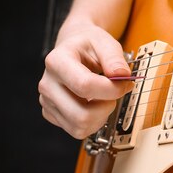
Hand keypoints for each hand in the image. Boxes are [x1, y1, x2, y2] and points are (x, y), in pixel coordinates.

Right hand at [38, 20, 132, 138]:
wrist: (73, 49)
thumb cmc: (88, 46)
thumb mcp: (104, 41)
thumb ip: (114, 57)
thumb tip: (122, 74)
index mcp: (57, 61)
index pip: (85, 86)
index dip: (112, 89)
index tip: (125, 83)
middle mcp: (47, 84)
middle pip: (81, 114)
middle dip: (107, 107)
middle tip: (114, 93)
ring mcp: (47, 101)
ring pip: (80, 127)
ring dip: (101, 117)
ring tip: (105, 99)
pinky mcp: (51, 114)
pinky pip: (77, 130)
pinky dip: (93, 122)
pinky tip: (95, 106)